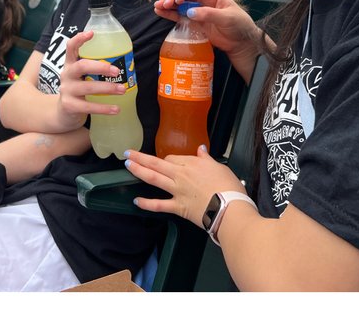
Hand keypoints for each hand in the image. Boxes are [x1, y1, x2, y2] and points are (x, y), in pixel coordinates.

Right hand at [58, 29, 124, 126]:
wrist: (63, 114)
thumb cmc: (78, 91)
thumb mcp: (81, 77)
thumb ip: (93, 70)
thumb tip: (122, 64)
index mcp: (70, 64)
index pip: (71, 47)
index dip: (79, 39)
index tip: (92, 33)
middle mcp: (66, 75)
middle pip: (81, 66)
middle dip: (100, 67)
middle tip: (117, 70)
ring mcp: (67, 90)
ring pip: (87, 87)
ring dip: (107, 88)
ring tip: (122, 89)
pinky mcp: (69, 106)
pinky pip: (88, 106)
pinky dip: (104, 108)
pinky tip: (116, 109)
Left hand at [125, 145, 250, 226]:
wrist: (231, 209)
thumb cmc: (229, 188)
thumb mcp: (220, 167)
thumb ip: (207, 158)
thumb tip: (201, 149)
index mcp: (191, 164)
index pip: (172, 158)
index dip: (166, 159)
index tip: (163, 161)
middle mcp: (180, 175)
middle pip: (157, 163)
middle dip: (140, 157)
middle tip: (128, 153)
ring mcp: (177, 191)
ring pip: (154, 178)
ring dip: (139, 171)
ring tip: (128, 166)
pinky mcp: (178, 207)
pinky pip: (159, 205)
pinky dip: (147, 203)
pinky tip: (136, 201)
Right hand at [154, 0, 261, 76]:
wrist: (243, 44)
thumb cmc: (240, 26)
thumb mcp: (227, 18)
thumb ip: (209, 14)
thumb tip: (190, 12)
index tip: (176, 0)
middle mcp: (203, 1)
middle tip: (163, 4)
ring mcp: (198, 12)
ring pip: (179, 5)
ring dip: (168, 5)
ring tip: (157, 7)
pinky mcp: (195, 23)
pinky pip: (180, 16)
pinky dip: (170, 14)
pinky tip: (160, 13)